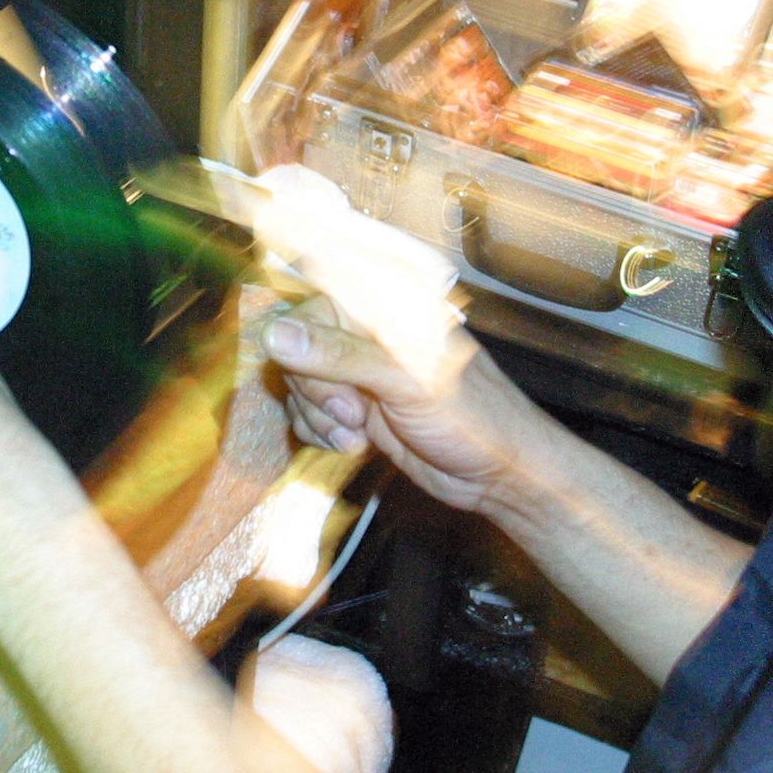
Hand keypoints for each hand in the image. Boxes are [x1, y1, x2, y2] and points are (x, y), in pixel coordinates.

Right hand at [265, 304, 553, 518]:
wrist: (496, 474)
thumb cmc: (473, 417)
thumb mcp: (405, 380)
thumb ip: (339, 355)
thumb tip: (276, 334)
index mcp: (388, 304)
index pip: (316, 298)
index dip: (301, 334)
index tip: (314, 371)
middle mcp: (369, 331)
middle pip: (298, 345)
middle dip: (315, 388)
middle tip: (351, 414)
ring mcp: (360, 369)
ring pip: (299, 382)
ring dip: (316, 416)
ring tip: (356, 435)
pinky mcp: (354, 405)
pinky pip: (308, 410)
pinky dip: (319, 432)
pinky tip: (352, 445)